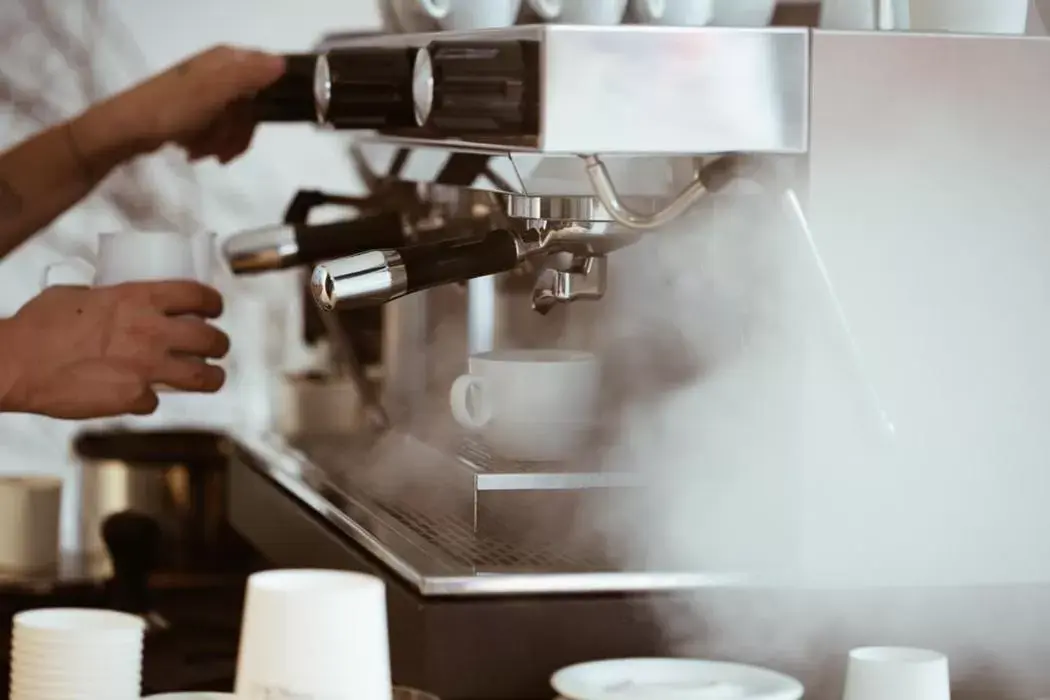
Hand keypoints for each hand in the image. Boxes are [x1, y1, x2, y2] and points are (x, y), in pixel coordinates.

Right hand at [0, 282, 229, 418]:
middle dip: (220, 344)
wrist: (16, 363)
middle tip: (217, 347)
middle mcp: (152, 332)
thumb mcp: (77, 296)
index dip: (214, 303)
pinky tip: (137, 396)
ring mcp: (147, 367)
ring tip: (213, 378)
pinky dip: (147, 400)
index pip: (197, 296)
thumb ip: (106, 298)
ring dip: (212, 377)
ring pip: (203, 376)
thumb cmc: (38, 327)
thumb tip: (112, 300)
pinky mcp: (134, 397)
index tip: (215, 309)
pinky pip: (155, 401)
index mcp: (139, 299)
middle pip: (211, 339)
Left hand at [81, 45, 285, 164]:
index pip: (268, 74)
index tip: (261, 124)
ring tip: (202, 153)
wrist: (125, 131)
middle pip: (254, 105)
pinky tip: (195, 152)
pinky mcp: (197, 110)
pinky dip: (211, 144)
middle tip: (224, 150)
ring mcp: (207, 91)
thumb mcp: (213, 91)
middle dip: (240, 132)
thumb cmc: (170, 109)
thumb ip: (249, 76)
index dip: (270, 102)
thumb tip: (284, 63)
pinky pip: (220, 129)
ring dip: (223, 142)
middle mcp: (220, 71)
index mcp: (226, 60)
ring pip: (238, 122)